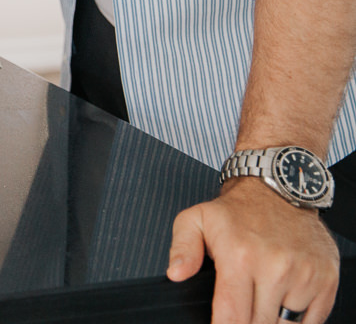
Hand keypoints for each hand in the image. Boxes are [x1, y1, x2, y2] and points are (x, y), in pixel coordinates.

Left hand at [167, 178, 338, 323]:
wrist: (278, 191)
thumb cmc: (237, 210)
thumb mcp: (195, 220)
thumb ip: (183, 249)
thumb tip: (176, 273)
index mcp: (239, 257)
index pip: (232, 317)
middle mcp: (275, 268)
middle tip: (240, 312)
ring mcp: (305, 275)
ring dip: (272, 322)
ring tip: (261, 304)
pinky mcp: (327, 279)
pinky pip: (314, 321)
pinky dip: (298, 321)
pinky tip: (283, 304)